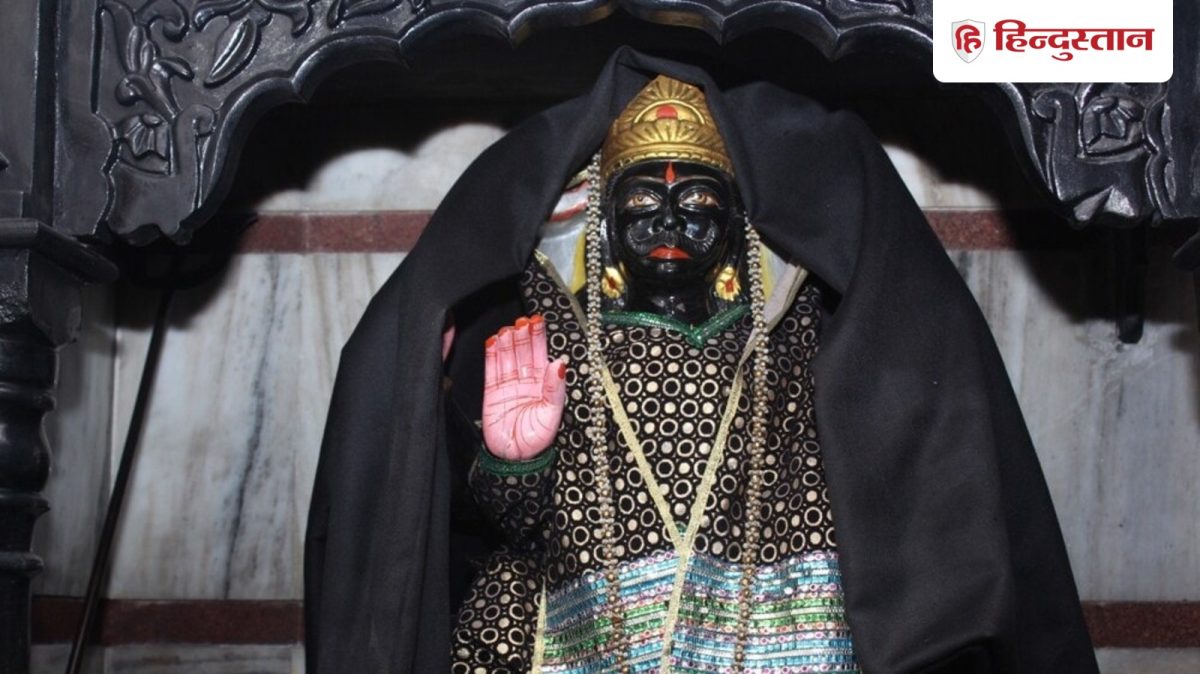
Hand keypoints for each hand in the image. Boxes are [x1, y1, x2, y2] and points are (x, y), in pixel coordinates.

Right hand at [482, 315, 567, 460]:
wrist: (514, 458)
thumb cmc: (537, 439)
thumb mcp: (552, 414)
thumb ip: (555, 388)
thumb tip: (559, 362)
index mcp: (543, 384)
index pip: (540, 354)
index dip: (539, 337)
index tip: (537, 321)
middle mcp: (526, 381)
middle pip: (523, 351)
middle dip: (523, 335)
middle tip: (523, 320)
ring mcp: (508, 385)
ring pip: (507, 357)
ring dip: (508, 341)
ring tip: (509, 328)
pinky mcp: (491, 392)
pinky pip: (491, 369)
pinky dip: (491, 355)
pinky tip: (493, 341)